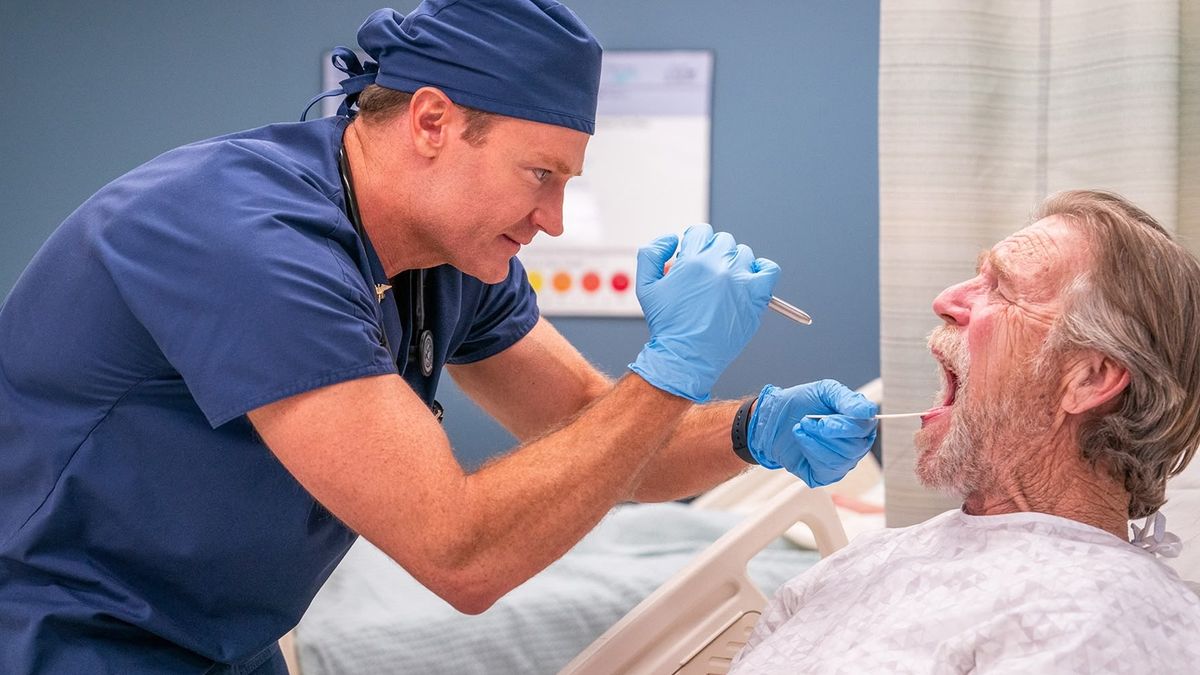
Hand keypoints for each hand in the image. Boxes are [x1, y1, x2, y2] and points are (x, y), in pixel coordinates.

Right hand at [628, 224, 778, 400]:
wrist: (686, 357)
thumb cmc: (667, 325)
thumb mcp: (644, 287)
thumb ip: (651, 254)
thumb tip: (671, 238)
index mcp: (692, 261)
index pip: (701, 232)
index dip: (694, 243)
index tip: (693, 258)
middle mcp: (718, 267)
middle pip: (723, 241)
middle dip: (712, 253)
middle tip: (705, 275)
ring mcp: (740, 280)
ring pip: (744, 254)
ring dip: (733, 263)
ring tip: (723, 283)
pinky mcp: (756, 297)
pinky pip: (769, 270)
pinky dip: (762, 270)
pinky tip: (749, 280)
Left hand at [748, 380, 878, 486]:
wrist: (772, 418)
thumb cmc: (800, 403)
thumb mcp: (824, 391)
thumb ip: (847, 399)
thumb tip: (869, 411)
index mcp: (859, 422)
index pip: (865, 428)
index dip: (846, 426)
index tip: (825, 421)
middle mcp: (856, 444)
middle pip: (854, 447)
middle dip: (825, 434)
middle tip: (806, 421)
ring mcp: (842, 461)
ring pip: (840, 460)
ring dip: (815, 442)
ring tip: (801, 428)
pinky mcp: (826, 474)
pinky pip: (826, 470)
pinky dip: (810, 453)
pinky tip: (801, 440)